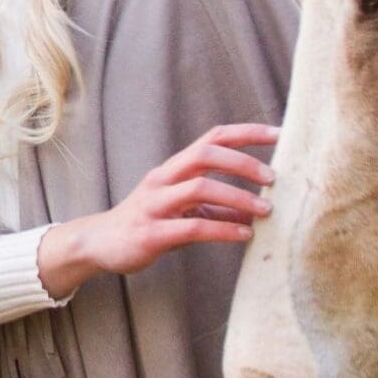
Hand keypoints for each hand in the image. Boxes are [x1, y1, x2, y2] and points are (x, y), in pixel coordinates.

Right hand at [37, 123, 276, 296]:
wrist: (99, 244)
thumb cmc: (147, 224)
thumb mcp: (184, 213)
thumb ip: (218, 210)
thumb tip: (256, 212)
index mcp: (173, 169)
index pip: (213, 138)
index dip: (246, 133)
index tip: (279, 133)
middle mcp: (163, 179)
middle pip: (205, 155)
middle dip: (243, 163)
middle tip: (274, 178)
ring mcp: (154, 205)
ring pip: (199, 188)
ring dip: (237, 197)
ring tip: (266, 211)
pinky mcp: (151, 233)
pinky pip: (192, 227)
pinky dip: (223, 229)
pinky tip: (244, 235)